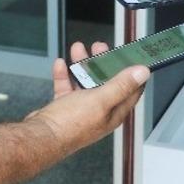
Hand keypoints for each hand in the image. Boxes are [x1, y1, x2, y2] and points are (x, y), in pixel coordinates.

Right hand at [28, 42, 149, 153]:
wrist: (40, 136)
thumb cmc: (71, 124)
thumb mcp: (101, 100)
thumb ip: (122, 85)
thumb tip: (142, 73)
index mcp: (113, 112)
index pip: (131, 90)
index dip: (132, 72)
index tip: (131, 56)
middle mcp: (99, 111)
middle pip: (106, 82)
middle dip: (103, 62)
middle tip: (99, 46)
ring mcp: (81, 109)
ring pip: (85, 81)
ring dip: (82, 64)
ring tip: (78, 49)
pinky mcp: (64, 107)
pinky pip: (66, 86)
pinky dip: (64, 74)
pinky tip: (61, 65)